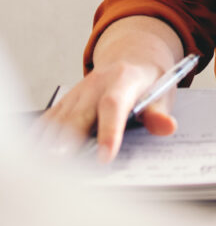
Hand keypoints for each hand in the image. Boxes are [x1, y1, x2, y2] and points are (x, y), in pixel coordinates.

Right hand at [40, 60, 177, 162]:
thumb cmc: (148, 81)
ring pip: (60, 119)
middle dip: (68, 143)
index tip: (105, 158)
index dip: (109, 132)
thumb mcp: (163, 93)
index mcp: (123, 80)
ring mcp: (78, 92)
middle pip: (78, 115)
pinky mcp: (67, 101)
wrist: (133, 56)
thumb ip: (160, 113)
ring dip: (52, 144)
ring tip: (48, 170)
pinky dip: (42, 137)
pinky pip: (51, 119)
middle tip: (63, 169)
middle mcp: (96, 85)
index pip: (113, 106)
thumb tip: (167, 127)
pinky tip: (38, 156)